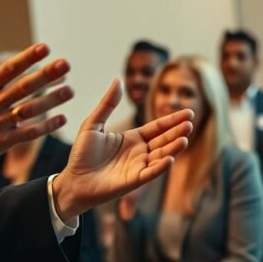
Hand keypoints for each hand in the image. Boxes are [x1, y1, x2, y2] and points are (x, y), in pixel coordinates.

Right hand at [0, 22, 73, 169]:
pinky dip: (45, 127)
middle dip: (45, 76)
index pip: (8, 69)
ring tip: (70, 90)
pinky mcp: (2, 142)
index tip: (45, 47)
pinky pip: (28, 134)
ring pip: (29, 110)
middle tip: (66, 64)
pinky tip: (62, 118)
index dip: (27, 58)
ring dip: (51, 100)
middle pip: (23, 88)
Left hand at [51, 80, 192, 221]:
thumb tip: (118, 80)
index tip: (188, 112)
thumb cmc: (82, 154)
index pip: (158, 127)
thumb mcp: (93, 124)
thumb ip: (107, 104)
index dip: (172, 120)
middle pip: (163, 140)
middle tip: (190, 123)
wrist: (73, 180)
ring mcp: (138, 167)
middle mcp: (139, 152)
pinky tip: (170, 158)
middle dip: (177, 132)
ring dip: (173, 148)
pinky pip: (150, 173)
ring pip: (161, 155)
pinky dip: (160, 167)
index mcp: (133, 138)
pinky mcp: (133, 181)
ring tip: (185, 138)